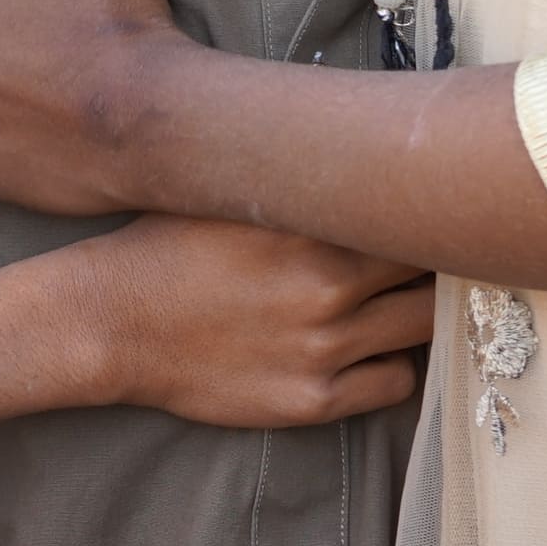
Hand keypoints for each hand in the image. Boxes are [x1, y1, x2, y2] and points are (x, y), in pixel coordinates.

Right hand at [67, 214, 432, 427]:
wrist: (112, 321)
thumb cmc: (168, 246)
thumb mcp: (233, 192)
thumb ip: (299, 178)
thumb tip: (355, 145)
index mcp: (311, 224)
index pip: (411, 211)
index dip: (425, 208)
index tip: (428, 206)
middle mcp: (328, 286)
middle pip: (430, 270)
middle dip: (434, 259)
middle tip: (430, 253)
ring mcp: (324, 348)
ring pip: (424, 328)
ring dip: (421, 313)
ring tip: (404, 300)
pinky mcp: (313, 400)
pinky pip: (395, 385)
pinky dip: (394, 366)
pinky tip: (373, 349)